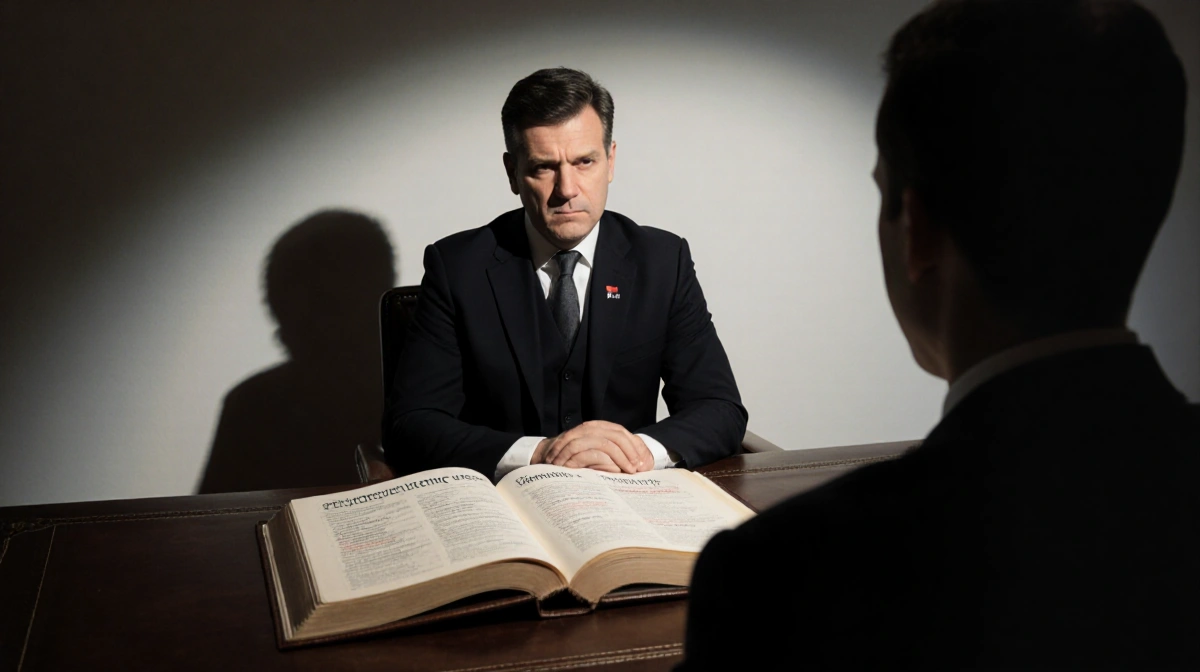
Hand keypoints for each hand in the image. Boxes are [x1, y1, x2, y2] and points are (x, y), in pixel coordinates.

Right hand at [533, 421, 654, 472]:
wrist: (544, 459)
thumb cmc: (574, 460)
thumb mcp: (598, 456)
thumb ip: (617, 455)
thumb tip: (642, 463)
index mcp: (596, 428)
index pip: (621, 433)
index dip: (635, 446)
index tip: (645, 462)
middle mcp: (588, 429)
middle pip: (617, 435)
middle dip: (631, 451)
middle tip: (640, 468)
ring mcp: (579, 437)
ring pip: (607, 442)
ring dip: (622, 457)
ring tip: (630, 471)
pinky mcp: (570, 451)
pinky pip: (593, 453)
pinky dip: (606, 462)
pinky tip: (615, 471)